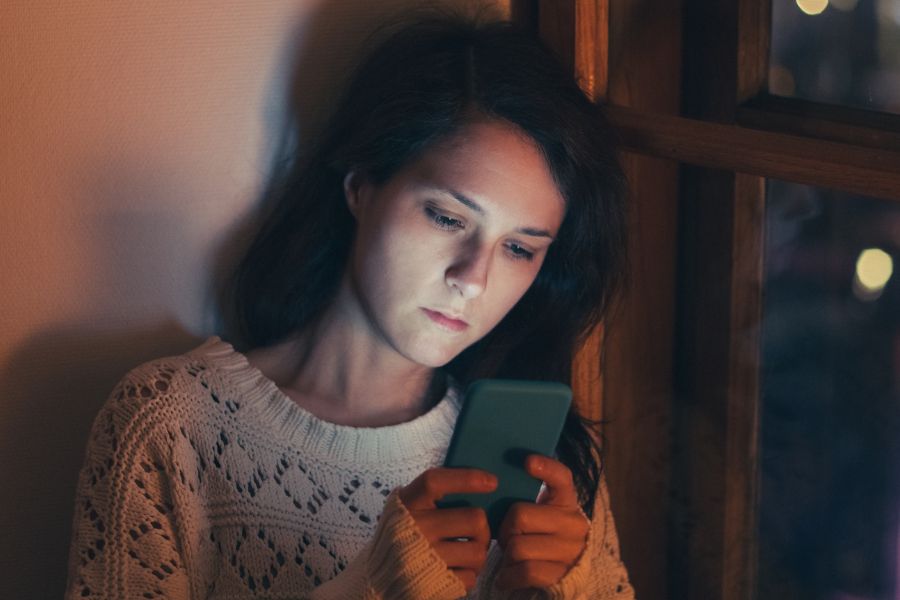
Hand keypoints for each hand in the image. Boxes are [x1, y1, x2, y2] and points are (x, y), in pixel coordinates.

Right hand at [399, 468, 496, 590]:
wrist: (374, 581)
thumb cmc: (400, 538)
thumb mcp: (405, 509)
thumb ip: (430, 497)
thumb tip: (478, 482)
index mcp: (405, 505)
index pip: (435, 481)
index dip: (467, 478)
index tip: (492, 482)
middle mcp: (414, 529)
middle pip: (474, 519)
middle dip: (482, 527)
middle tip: (476, 532)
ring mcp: (424, 559)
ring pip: (478, 551)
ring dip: (478, 552)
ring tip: (466, 552)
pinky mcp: (434, 584)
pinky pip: (470, 577)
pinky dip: (468, 574)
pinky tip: (456, 570)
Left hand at [495, 455, 588, 590]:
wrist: (560, 579)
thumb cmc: (539, 540)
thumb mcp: (539, 516)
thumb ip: (526, 499)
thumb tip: (490, 481)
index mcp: (566, 502)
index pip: (561, 478)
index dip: (545, 468)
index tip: (528, 462)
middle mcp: (574, 524)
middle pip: (520, 515)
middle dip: (506, 529)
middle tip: (508, 538)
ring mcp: (570, 551)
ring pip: (517, 546)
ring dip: (507, 556)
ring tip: (512, 559)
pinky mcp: (561, 576)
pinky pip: (523, 571)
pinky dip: (508, 576)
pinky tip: (507, 577)